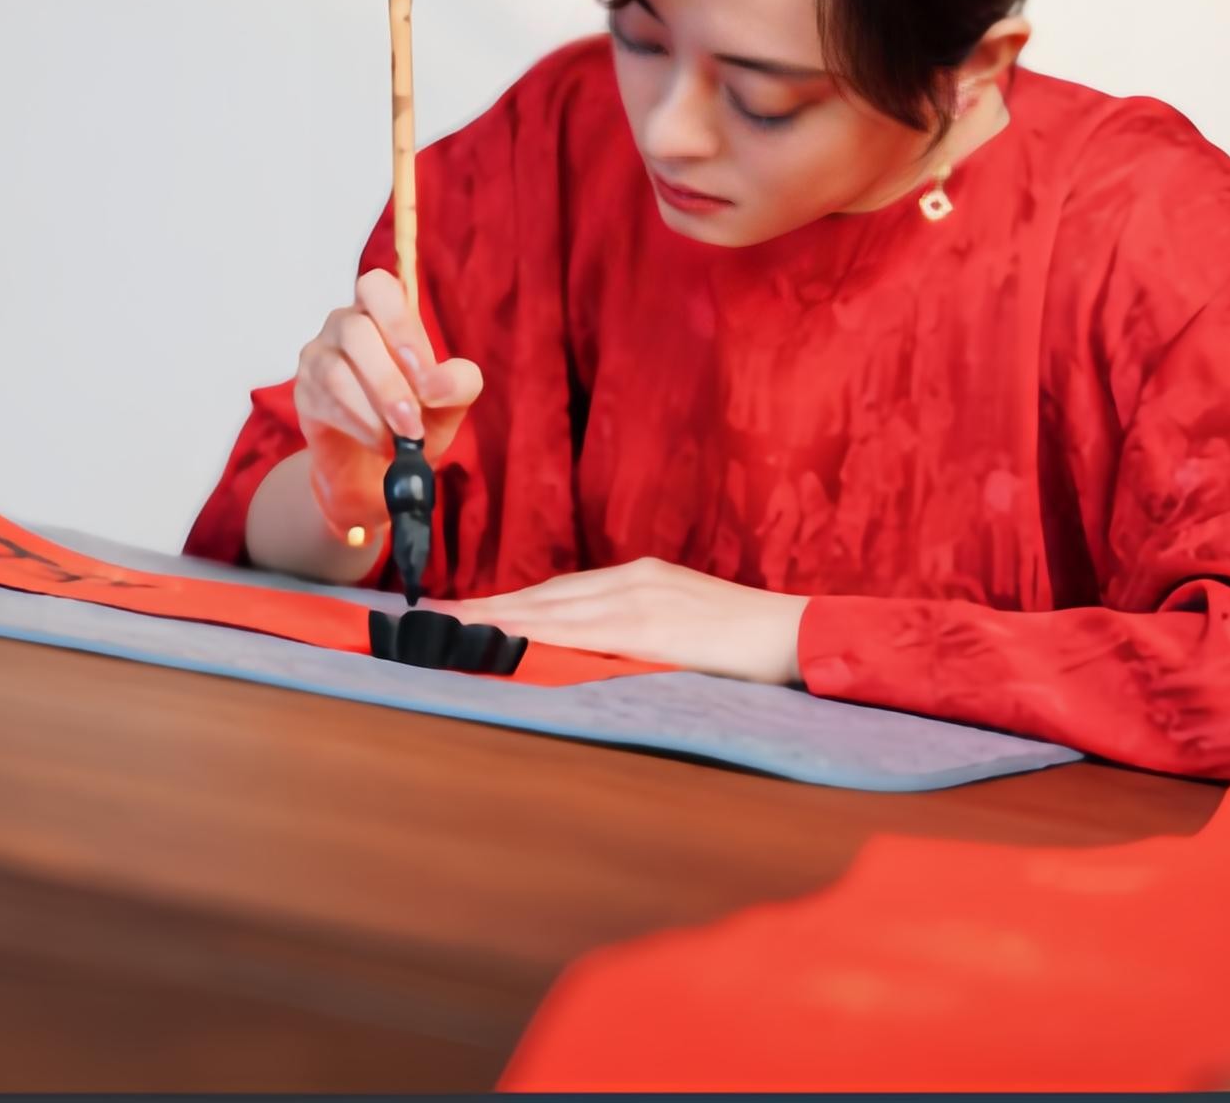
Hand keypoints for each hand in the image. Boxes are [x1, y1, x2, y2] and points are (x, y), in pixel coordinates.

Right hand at [294, 269, 482, 530]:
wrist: (379, 467)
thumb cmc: (416, 419)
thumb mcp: (450, 402)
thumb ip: (458, 383)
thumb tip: (438, 384)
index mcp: (382, 314)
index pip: (378, 287)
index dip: (400, 324)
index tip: (424, 372)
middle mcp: (344, 325)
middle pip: (356, 331)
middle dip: (390, 381)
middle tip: (414, 419)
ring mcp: (318, 357)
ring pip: (337, 371)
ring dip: (375, 409)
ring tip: (402, 437)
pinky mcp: (304, 393)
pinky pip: (325, 402)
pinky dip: (359, 425)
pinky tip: (380, 441)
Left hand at [433, 557, 806, 684]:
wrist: (798, 635)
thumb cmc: (744, 639)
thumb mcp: (681, 624)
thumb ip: (635, 631)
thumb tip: (586, 651)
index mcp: (639, 578)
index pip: (557, 591)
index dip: (506, 601)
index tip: (460, 611)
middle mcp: (633, 580)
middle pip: (544, 595)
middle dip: (486, 608)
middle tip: (431, 619)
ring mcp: (642, 598)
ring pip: (553, 608)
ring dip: (498, 618)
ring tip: (451, 628)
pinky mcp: (653, 627)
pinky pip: (585, 631)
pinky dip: (540, 634)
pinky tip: (509, 641)